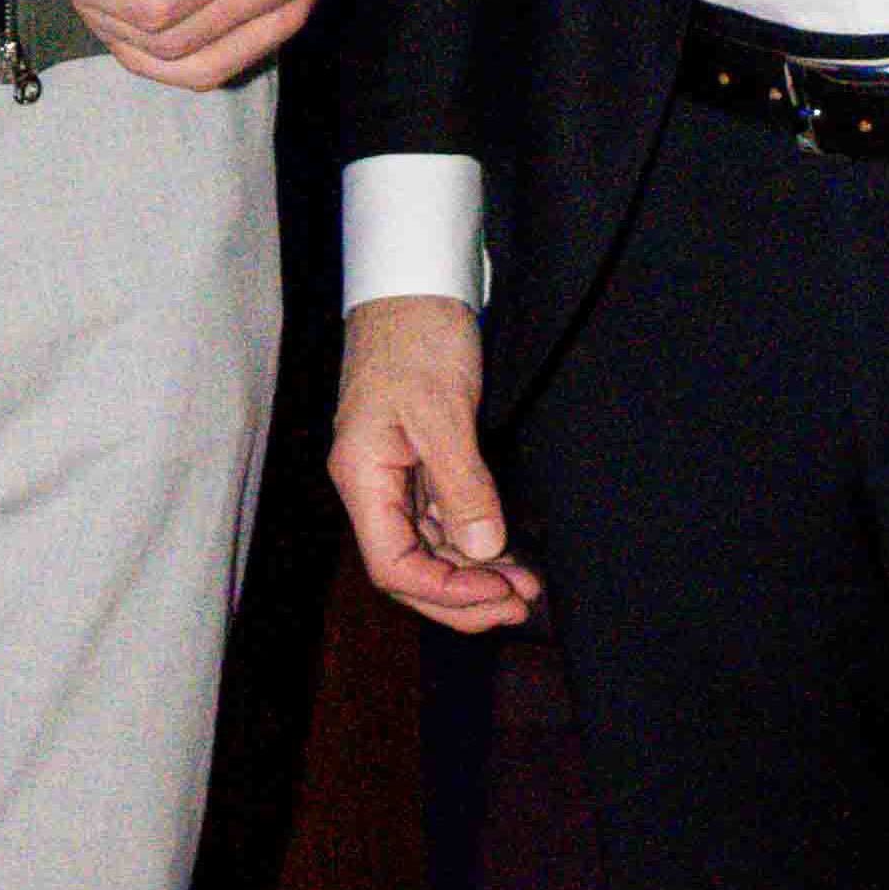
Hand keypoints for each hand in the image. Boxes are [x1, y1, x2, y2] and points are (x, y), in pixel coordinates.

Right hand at [326, 296, 540, 632]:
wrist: (415, 286)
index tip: (496, 595)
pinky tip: (509, 554)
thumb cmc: (416, 336)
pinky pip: (444, 520)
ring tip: (526, 585)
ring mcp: (397, 476)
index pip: (394, 564)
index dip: (444, 592)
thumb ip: (461, 484)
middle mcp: (374, 485)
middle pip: (412, 566)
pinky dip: (475, 542)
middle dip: (463, 594)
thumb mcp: (442, 411)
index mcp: (363, 477)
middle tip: (519, 603)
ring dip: (476, 572)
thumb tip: (484, 547)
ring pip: (431, 547)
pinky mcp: (420, 462)